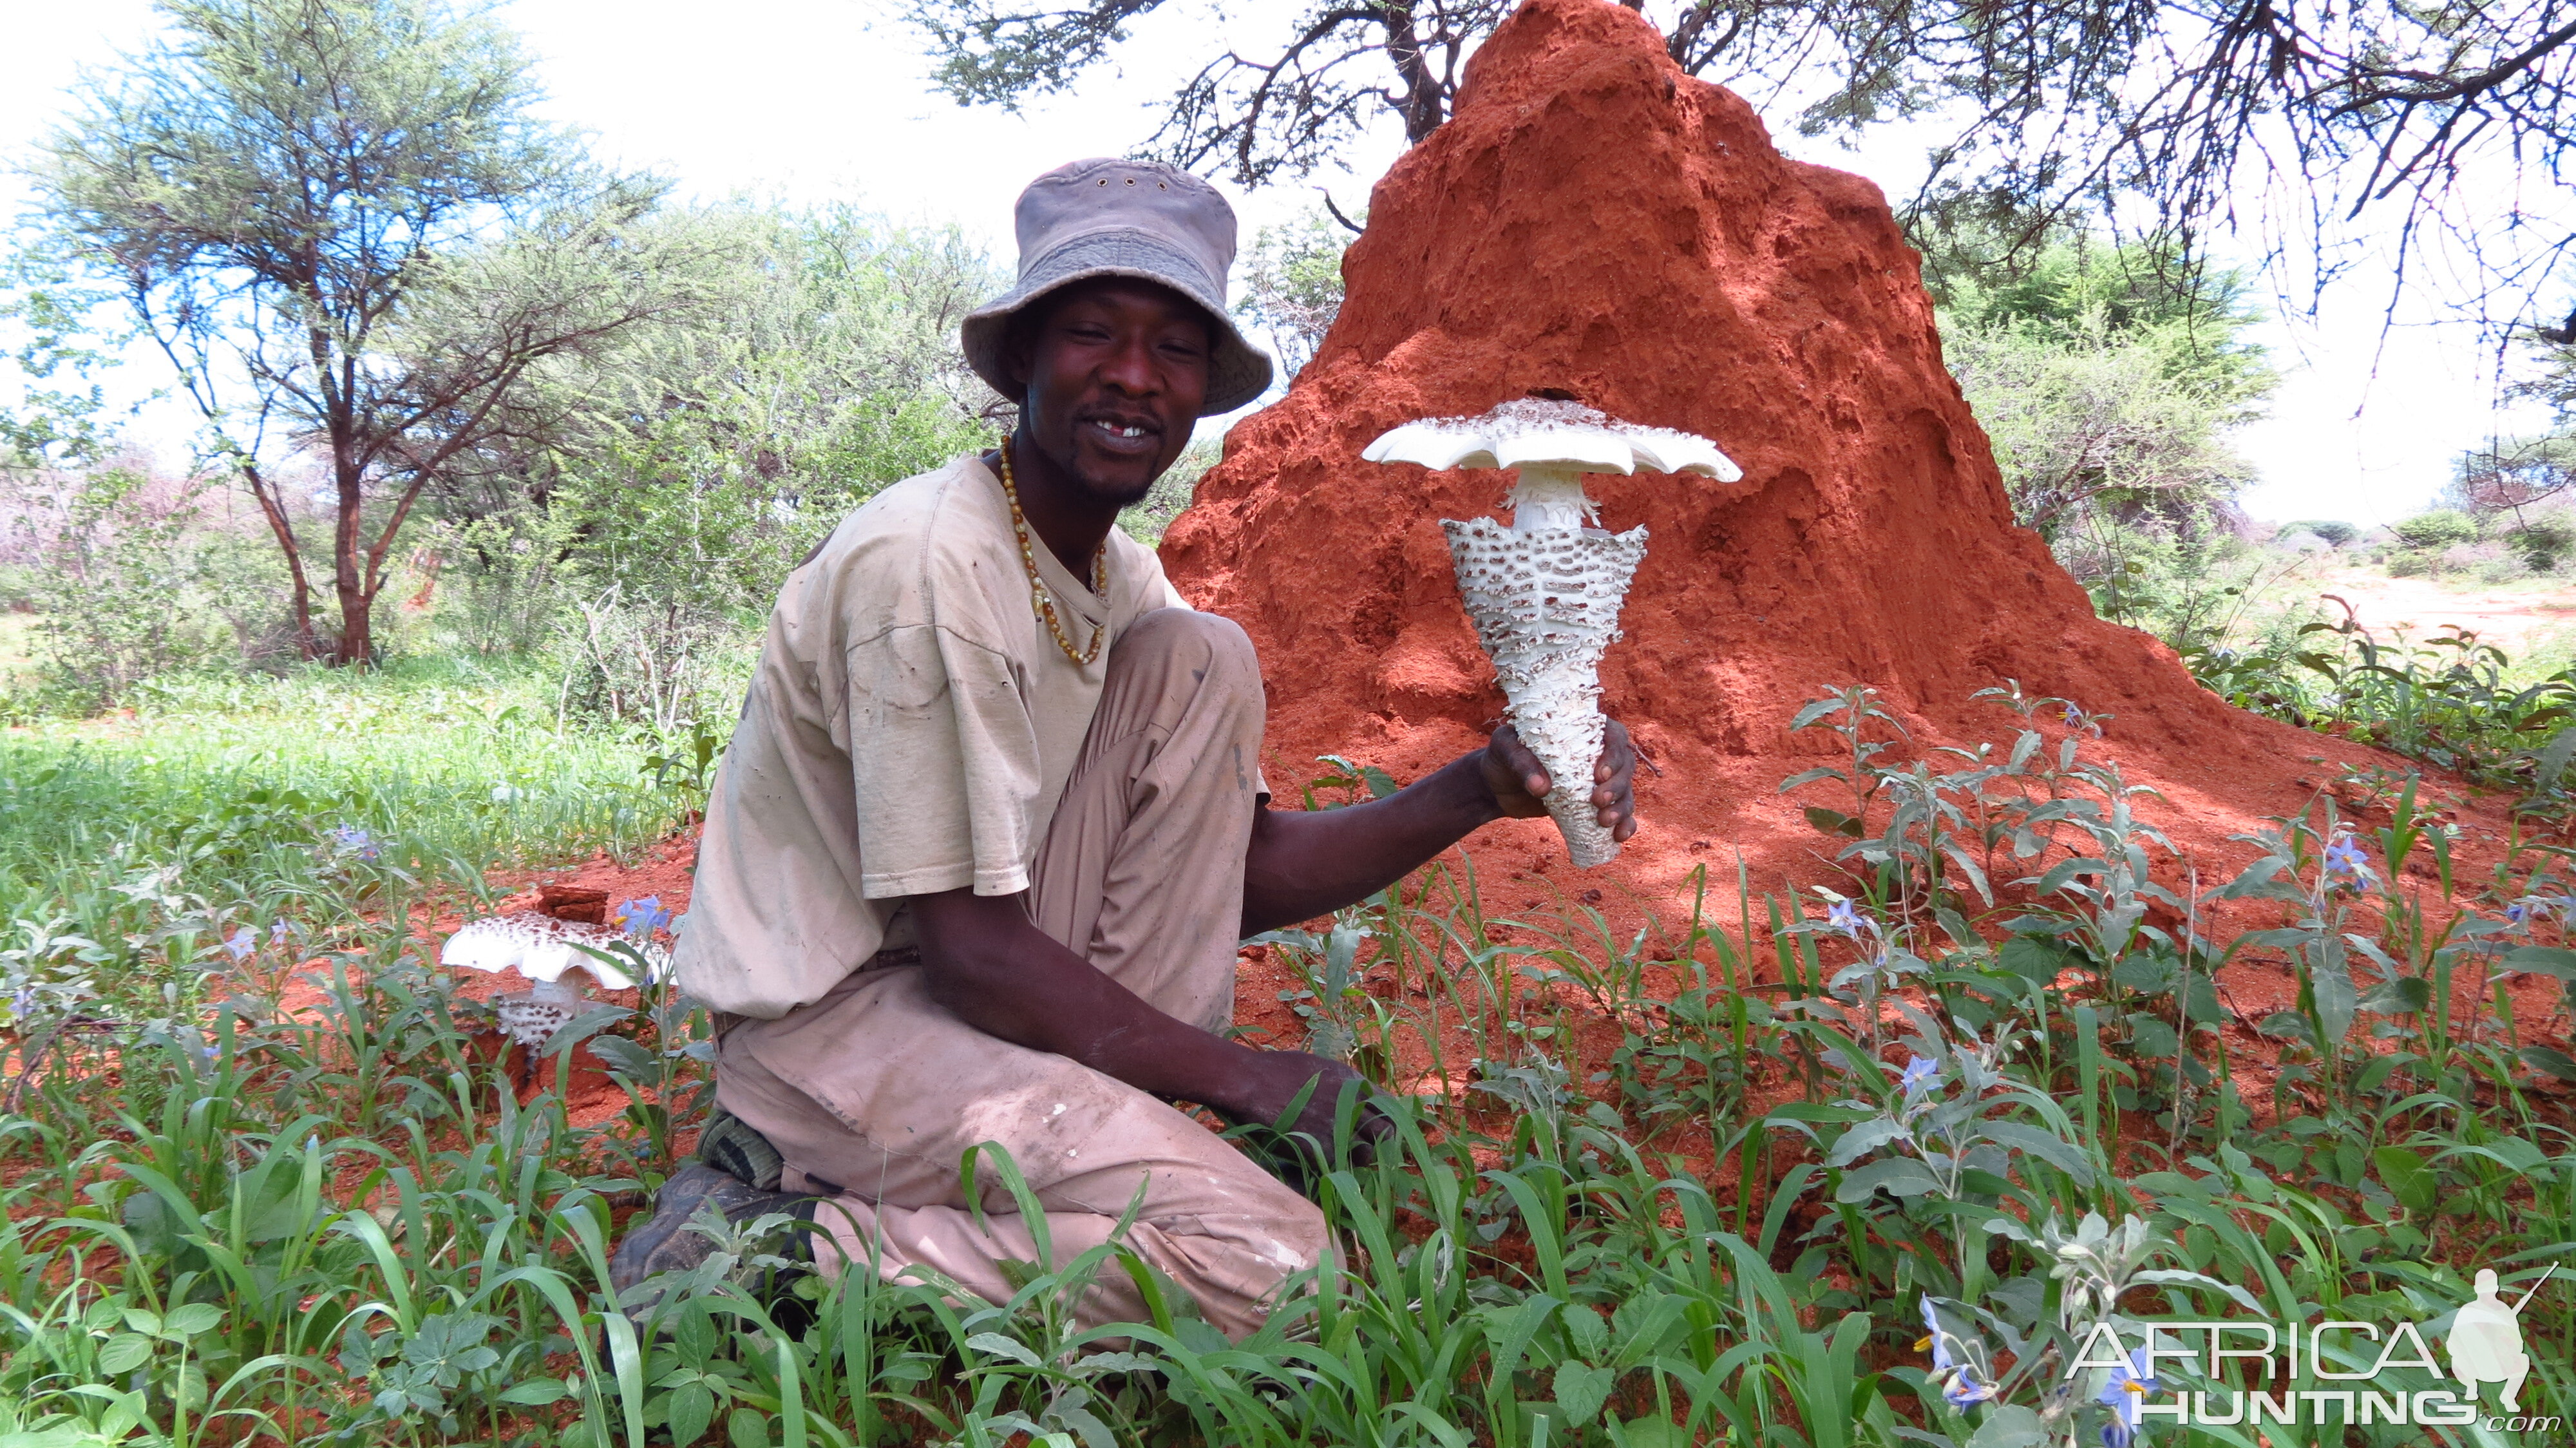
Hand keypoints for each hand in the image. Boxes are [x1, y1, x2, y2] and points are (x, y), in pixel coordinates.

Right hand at [1229, 1050, 1395, 1163]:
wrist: (1250, 1082)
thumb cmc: (1276, 1070)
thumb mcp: (1317, 1066)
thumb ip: (1338, 1083)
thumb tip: (1345, 1094)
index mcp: (1352, 1082)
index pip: (1388, 1105)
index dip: (1386, 1119)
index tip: (1378, 1127)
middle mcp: (1351, 1105)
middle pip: (1385, 1132)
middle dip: (1380, 1142)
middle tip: (1366, 1147)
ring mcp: (1337, 1129)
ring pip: (1368, 1153)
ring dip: (1359, 1158)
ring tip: (1345, 1159)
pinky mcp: (1319, 1149)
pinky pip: (1341, 1166)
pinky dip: (1336, 1169)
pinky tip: (1324, 1164)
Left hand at [1477, 719, 1639, 841]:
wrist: (1495, 787)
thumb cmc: (1501, 757)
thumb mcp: (1505, 749)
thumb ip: (1521, 762)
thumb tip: (1542, 787)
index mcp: (1580, 730)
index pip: (1613, 734)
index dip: (1614, 752)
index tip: (1599, 774)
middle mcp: (1594, 753)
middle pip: (1625, 764)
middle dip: (1618, 785)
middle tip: (1597, 801)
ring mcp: (1595, 780)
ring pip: (1624, 790)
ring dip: (1622, 807)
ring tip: (1604, 822)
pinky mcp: (1592, 804)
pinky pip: (1619, 812)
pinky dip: (1625, 824)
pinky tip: (1618, 836)